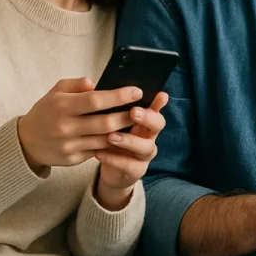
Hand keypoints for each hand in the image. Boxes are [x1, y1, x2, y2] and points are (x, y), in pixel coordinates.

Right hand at [17, 78, 142, 170]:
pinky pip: (98, 151)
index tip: (136, 91)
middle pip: (105, 123)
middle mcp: (66, 127)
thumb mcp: (56, 91)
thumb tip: (95, 82)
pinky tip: (124, 136)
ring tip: (137, 122)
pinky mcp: (73, 159)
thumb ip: (76, 84)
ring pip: (105, 140)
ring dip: (124, 132)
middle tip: (143, 109)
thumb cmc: (47, 111)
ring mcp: (70, 145)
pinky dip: (112, 144)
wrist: (27, 141)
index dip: (118, 96)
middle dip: (127, 116)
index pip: (95, 100)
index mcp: (62, 106)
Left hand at [94, 92, 168, 208]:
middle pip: (158, 125)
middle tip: (134, 112)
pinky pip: (129, 165)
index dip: (159, 103)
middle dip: (148, 118)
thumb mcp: (110, 121)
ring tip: (111, 136)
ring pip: (145, 147)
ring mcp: (144, 154)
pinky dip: (114, 159)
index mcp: (144, 120)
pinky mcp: (137, 170)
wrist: (110, 169)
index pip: (155, 108)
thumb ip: (110, 107)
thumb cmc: (110, 138)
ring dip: (129, 140)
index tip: (160, 95)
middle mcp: (149, 136)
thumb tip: (95, 85)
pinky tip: (99, 153)